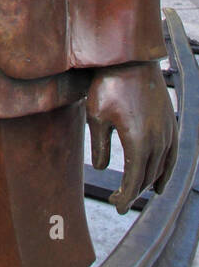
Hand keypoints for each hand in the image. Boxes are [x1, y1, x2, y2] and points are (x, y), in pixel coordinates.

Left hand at [87, 61, 177, 213]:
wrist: (131, 58)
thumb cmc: (108, 85)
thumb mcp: (95, 116)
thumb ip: (99, 146)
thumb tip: (102, 169)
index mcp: (138, 142)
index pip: (133, 181)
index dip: (126, 197)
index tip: (117, 207)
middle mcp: (158, 141)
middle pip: (147, 177)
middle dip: (133, 192)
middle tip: (117, 201)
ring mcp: (168, 132)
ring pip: (160, 169)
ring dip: (147, 183)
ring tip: (134, 193)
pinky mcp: (171, 123)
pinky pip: (172, 156)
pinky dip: (166, 172)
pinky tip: (159, 183)